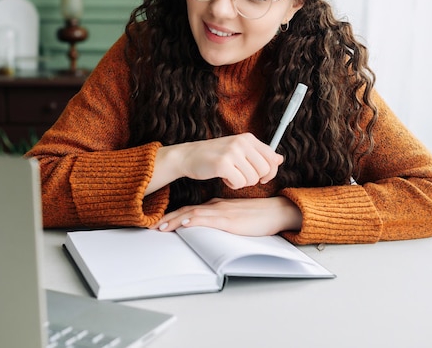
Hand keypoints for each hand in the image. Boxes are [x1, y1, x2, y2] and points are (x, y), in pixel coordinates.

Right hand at [146, 133, 282, 194]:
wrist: (188, 156)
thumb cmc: (214, 155)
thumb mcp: (239, 150)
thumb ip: (259, 154)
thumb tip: (280, 159)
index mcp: (248, 138)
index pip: (272, 158)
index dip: (270, 172)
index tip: (261, 177)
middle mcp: (242, 143)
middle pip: (265, 170)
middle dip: (255, 179)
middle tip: (242, 177)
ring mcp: (232, 152)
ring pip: (253, 179)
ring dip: (242, 182)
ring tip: (231, 175)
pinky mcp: (223, 164)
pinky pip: (239, 183)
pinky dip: (233, 185)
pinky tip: (224, 178)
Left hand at [149, 196, 301, 235]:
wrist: (277, 211)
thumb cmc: (260, 215)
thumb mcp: (237, 216)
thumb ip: (223, 218)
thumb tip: (209, 227)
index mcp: (218, 205)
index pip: (191, 209)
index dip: (175, 215)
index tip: (162, 223)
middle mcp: (217, 206)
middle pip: (188, 211)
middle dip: (169, 219)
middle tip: (154, 226)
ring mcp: (223, 212)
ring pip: (194, 215)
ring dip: (176, 221)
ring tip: (162, 227)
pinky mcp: (230, 220)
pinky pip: (209, 219)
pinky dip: (195, 221)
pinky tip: (186, 223)